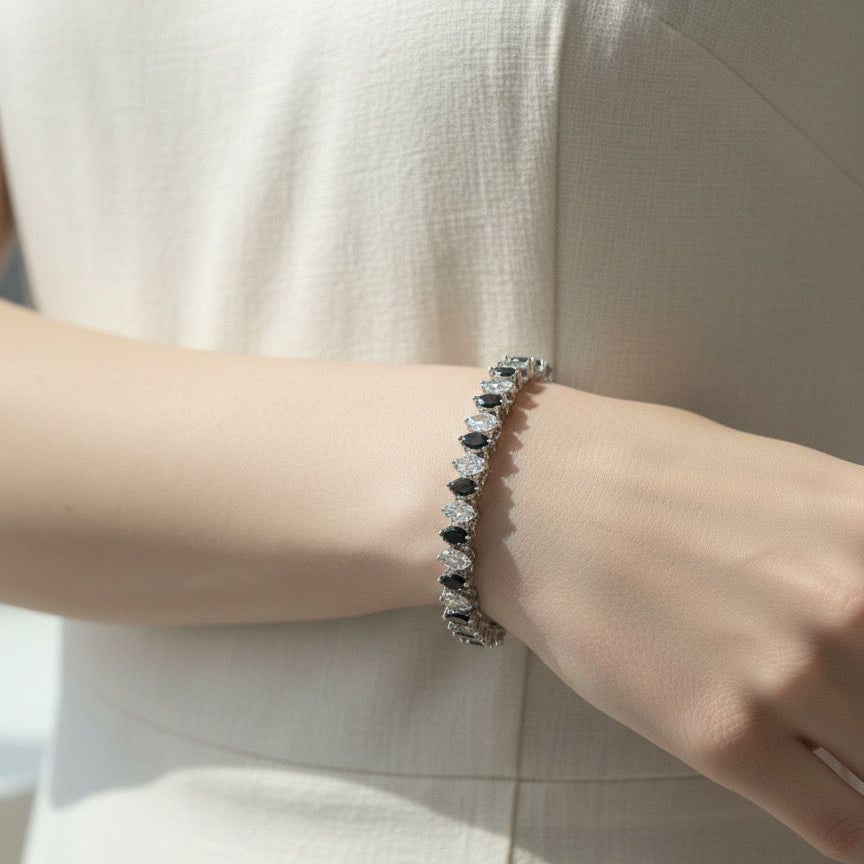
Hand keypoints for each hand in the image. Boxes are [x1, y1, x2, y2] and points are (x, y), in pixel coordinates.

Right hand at [474, 383, 863, 862]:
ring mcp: (784, 674)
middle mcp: (847, 600)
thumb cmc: (650, 474)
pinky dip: (855, 826)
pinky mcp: (720, 736)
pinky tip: (837, 802)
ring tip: (840, 742)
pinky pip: (843, 826)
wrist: (532, 496)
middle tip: (857, 703)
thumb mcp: (791, 482)